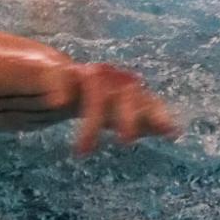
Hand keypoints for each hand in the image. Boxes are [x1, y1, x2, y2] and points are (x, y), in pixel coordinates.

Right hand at [59, 61, 177, 155]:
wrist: (43, 71)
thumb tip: (176, 131)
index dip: (158, 114)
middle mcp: (104, 79)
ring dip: (91, 121)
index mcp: (121, 90)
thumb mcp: (111, 113)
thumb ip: (140, 121)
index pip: (146, 100)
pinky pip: (59, 76)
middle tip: (126, 142)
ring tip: (83, 151)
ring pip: (93, 89)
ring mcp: (78, 73)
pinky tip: (59, 103)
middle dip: (128, 116)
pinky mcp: (51, 69)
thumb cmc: (82, 96)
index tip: (170, 133)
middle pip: (123, 92)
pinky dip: (61, 87)